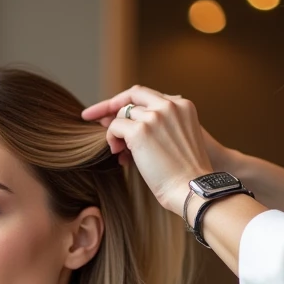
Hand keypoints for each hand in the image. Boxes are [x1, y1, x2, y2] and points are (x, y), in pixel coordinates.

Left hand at [83, 85, 221, 215]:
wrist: (192, 189)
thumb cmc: (183, 174)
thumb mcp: (176, 141)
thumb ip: (156, 126)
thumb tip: (120, 122)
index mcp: (183, 106)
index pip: (149, 95)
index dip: (127, 101)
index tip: (110, 109)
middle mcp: (170, 106)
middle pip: (132, 95)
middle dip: (109, 104)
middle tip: (91, 117)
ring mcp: (155, 116)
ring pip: (122, 114)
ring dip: (116, 132)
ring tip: (118, 150)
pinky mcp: (141, 131)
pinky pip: (115, 127)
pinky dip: (112, 139)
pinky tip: (118, 154)